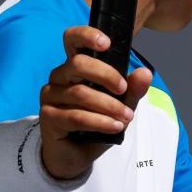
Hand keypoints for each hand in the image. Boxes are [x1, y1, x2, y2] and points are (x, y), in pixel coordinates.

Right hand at [39, 26, 152, 179]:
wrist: (76, 156)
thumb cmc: (94, 126)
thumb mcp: (119, 106)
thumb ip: (132, 90)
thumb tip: (144, 73)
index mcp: (74, 67)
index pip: (72, 40)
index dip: (86, 35)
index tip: (106, 44)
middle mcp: (59, 77)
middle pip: (78, 64)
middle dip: (106, 75)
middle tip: (123, 90)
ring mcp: (50, 96)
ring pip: (80, 93)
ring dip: (108, 106)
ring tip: (125, 117)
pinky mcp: (48, 116)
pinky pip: (76, 116)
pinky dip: (99, 122)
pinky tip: (114, 126)